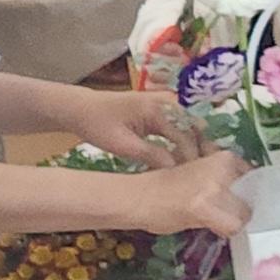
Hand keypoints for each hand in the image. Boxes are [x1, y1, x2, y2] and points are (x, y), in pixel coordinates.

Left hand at [57, 86, 201, 167]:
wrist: (81, 108)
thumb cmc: (97, 125)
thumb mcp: (120, 144)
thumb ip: (149, 153)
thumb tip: (174, 167)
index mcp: (156, 109)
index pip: (183, 135)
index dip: (190, 156)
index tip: (193, 176)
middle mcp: (165, 103)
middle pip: (192, 128)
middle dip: (197, 149)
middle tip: (199, 172)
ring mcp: (163, 104)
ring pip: (188, 125)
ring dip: (192, 143)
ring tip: (193, 165)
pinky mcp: (159, 109)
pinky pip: (178, 124)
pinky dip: (182, 138)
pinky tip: (180, 156)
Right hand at [122, 152, 250, 237]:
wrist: (137, 197)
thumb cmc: (165, 189)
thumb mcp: (200, 175)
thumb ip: (224, 181)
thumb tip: (247, 196)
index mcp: (223, 158)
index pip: (255, 179)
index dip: (249, 195)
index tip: (239, 203)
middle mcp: (223, 168)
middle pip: (253, 197)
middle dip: (243, 209)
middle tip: (224, 214)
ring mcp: (214, 187)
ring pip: (245, 213)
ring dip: (232, 220)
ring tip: (212, 219)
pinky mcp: (205, 207)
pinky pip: (232, 226)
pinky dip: (225, 230)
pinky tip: (212, 227)